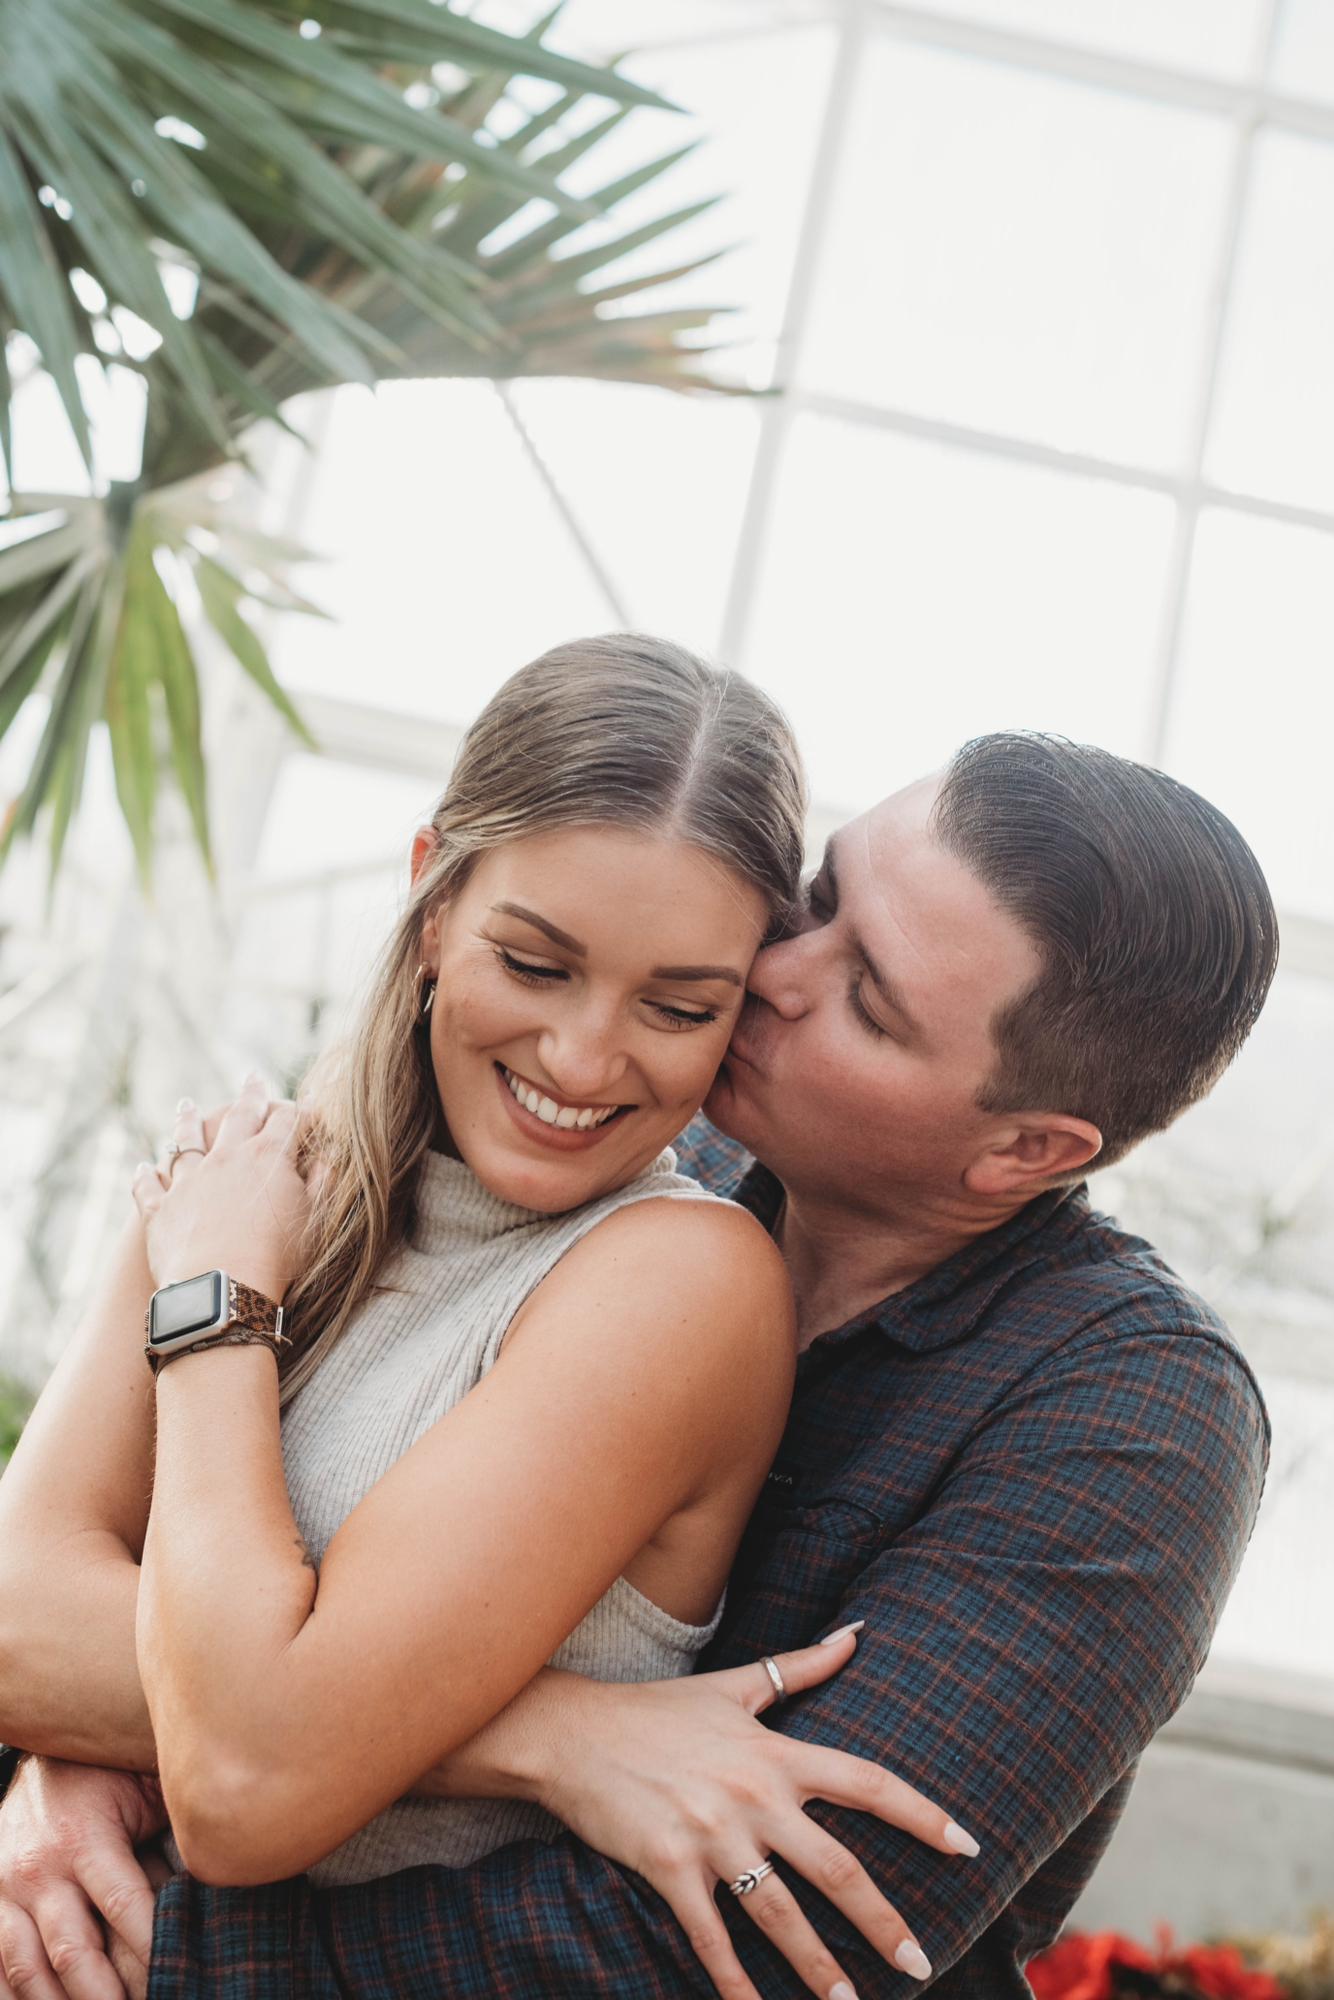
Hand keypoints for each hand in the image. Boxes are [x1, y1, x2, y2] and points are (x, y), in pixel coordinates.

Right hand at [0, 1755, 167, 1999]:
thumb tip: (202, 1903)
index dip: (151, 1948)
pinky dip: (17, 1999)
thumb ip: (165, 1847)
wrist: (44, 1761)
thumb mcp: (143, 1796)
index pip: (124, 1905)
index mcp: (84, 1836)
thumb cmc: (107, 1779)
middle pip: (74, 1952)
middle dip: (109, 1994)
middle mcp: (38, 1869)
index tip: (179, 1976)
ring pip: (28, 1970)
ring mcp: (5, 1894)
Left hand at [131, 1074, 311, 1301]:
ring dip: (186, 1121)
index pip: (286, 1120)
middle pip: (239, 1117)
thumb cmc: (278, 1258)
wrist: (221, 1289)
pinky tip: (143, 1166)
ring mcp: (189, 1181)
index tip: (306, 1103)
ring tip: (186, 1105)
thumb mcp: (315, 1219)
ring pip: (185, 1141)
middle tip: (252, 1077)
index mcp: (269, 1157)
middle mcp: (226, 1157)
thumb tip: (327, 1156)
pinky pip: (149, 1185)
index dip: (298, 1109)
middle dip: (249, 1096)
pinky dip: (146, 1174)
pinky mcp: (160, 1208)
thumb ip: (322, 1182)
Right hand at [532, 1627, 977, 1999]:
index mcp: (775, 1753)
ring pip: (781, 1914)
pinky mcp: (669, 1867)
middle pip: (837, 1867)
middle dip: (883, 1923)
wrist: (572, 1733)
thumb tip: (856, 1635)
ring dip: (819, 1970)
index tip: (968, 1846)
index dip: (921, 1814)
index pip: (867, 1781)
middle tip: (921, 1963)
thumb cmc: (658, 1711)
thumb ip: (799, 1667)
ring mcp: (711, 1834)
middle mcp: (753, 1795)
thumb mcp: (733, 1686)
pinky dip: (735, 1984)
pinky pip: (711, 1938)